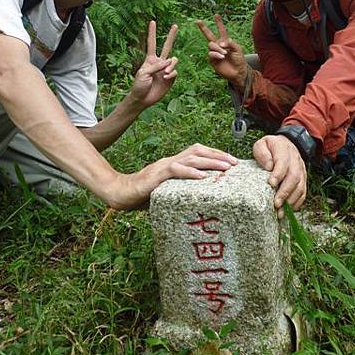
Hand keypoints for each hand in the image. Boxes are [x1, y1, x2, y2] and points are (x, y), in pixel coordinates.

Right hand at [107, 144, 238, 209]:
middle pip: (198, 150)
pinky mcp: (156, 175)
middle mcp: (171, 161)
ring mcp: (163, 166)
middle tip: (235, 163)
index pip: (198, 152)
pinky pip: (175, 170)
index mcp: (174, 164)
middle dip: (218, 155)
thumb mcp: (167, 193)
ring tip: (225, 167)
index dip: (215, 154)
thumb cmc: (142, 196)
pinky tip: (201, 176)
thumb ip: (181, 192)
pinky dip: (189, 172)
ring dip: (210, 161)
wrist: (119, 194)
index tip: (231, 161)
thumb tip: (201, 203)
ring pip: (190, 158)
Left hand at [130, 21, 177, 107]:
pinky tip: (165, 78)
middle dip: (171, 36)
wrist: (142, 99)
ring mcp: (165, 70)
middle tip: (175, 25)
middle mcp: (159, 62)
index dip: (152, 33)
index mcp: (150, 59)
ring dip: (171, 65)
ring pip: (174, 60)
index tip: (152, 21)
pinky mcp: (170, 78)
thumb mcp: (144, 73)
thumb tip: (170, 62)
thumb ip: (156, 66)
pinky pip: (174, 71)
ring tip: (165, 73)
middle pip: (167, 46)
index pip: (151, 43)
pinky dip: (171, 74)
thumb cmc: (139, 85)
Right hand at [197, 14, 247, 88]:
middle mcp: (218, 46)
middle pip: (209, 35)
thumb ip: (230, 43)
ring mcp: (214, 52)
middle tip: (197, 21)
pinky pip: (210, 54)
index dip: (219, 23)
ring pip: (211, 45)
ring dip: (218, 48)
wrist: (238, 72)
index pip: (221, 30)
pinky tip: (222, 57)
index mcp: (225, 41)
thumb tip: (220, 42)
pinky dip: (216, 54)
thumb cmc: (239, 60)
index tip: (216, 15)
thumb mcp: (238, 49)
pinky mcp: (212, 60)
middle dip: (203, 28)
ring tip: (225, 54)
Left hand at [253, 135, 306, 218]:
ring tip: (281, 212)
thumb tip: (269, 166)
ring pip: (300, 187)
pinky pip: (303, 192)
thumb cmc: (270, 148)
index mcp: (284, 150)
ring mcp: (301, 170)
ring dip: (291, 200)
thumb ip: (262, 153)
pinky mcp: (303, 179)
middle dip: (285, 192)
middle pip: (294, 177)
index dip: (278, 174)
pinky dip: (297, 203)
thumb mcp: (262, 144)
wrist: (286, 144)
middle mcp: (295, 161)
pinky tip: (289, 210)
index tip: (271, 184)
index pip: (283, 162)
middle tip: (276, 203)